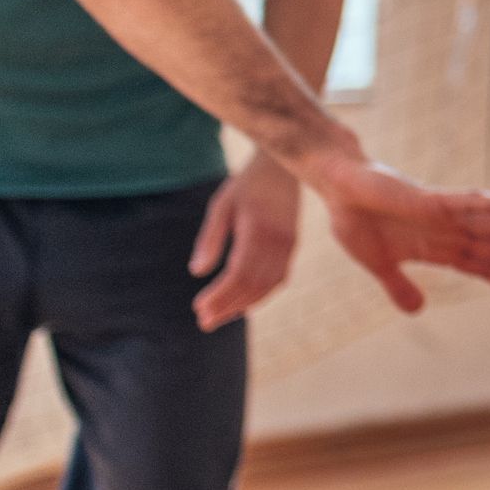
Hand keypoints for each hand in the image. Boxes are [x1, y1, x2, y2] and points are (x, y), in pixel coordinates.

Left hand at [186, 164, 303, 328]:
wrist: (283, 167)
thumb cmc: (247, 184)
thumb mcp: (221, 205)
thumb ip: (210, 238)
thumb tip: (197, 272)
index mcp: (258, 230)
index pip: (239, 273)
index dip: (220, 295)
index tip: (199, 308)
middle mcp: (278, 241)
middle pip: (253, 285)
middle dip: (228, 306)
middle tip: (203, 322)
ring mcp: (289, 245)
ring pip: (268, 286)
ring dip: (243, 305)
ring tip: (219, 317)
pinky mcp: (292, 247)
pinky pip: (278, 279)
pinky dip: (260, 294)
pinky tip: (242, 302)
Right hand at [286, 144, 489, 312]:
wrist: (337, 188)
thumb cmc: (358, 221)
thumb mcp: (379, 265)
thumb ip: (400, 287)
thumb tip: (418, 312)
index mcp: (439, 248)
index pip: (485, 268)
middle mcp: (450, 230)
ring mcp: (444, 214)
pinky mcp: (431, 199)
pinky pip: (470, 201)